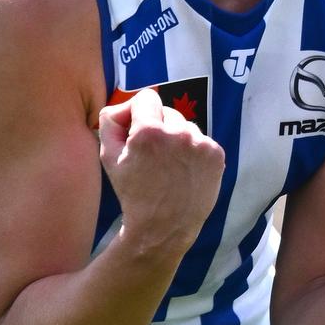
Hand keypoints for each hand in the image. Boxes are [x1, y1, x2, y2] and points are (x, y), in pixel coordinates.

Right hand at [99, 88, 224, 254]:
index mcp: (149, 132)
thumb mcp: (108, 158)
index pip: (146, 98)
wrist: (164, 227)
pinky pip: (201, 141)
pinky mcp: (216, 154)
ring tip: (169, 166)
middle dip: (158, 127)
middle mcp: (178, 132)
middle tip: (152, 155)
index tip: (136, 130)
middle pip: (167, 111)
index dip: (137, 112)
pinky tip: (184, 171)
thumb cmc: (132, 193)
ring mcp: (200, 143)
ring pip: (185, 126)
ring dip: (176, 139)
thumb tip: (122, 107)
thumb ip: (110, 122)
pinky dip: (193, 152)